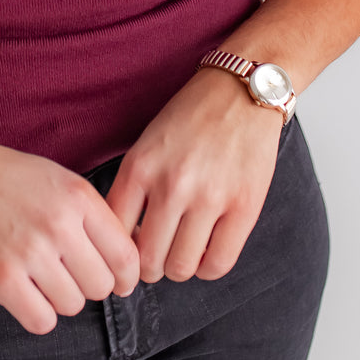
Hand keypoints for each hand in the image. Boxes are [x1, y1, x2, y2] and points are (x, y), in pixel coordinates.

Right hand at [0, 135, 141, 335]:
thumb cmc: (5, 176)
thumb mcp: (59, 180)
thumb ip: (91, 216)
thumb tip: (121, 261)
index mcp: (78, 198)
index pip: (125, 256)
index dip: (126, 276)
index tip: (119, 281)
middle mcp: (59, 225)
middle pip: (101, 286)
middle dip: (89, 285)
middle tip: (70, 274)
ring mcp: (29, 253)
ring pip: (73, 306)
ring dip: (61, 298)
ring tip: (42, 277)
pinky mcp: (0, 278)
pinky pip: (41, 321)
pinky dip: (38, 314)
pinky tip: (27, 294)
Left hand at [103, 68, 284, 283]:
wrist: (243, 91)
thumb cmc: (192, 117)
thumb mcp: (148, 144)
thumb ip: (134, 188)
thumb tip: (125, 242)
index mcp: (140, 167)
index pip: (114, 234)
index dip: (118, 254)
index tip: (126, 256)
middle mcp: (171, 185)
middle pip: (148, 260)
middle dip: (148, 268)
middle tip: (156, 259)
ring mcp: (210, 197)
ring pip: (181, 268)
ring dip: (178, 268)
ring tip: (182, 253)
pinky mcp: (244, 206)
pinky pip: (218, 263)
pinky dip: (208, 268)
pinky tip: (207, 252)